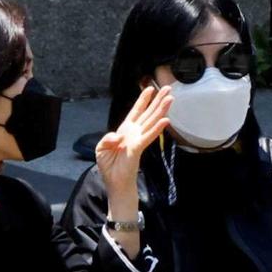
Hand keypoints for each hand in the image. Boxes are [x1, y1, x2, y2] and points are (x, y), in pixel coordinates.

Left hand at [97, 79, 174, 214]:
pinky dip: (157, 129)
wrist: (115, 183)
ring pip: (152, 121)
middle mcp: (134, 133)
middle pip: (148, 113)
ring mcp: (138, 140)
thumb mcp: (101, 149)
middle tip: (169, 89)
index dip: (142, 100)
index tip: (150, 88)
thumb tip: (118, 135)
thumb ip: (107, 138)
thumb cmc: (109, 167)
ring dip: (161, 110)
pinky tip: (166, 121)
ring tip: (171, 99)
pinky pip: (148, 136)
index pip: (136, 112)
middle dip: (158, 100)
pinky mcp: (138, 149)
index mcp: (125, 130)